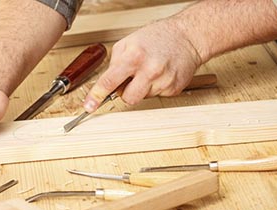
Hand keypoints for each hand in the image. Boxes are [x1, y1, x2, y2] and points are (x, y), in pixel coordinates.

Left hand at [83, 19, 202, 111]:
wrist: (187, 37)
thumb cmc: (157, 37)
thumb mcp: (128, 43)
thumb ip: (115, 64)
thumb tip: (107, 84)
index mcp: (134, 57)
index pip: (110, 81)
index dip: (97, 95)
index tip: (89, 106)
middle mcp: (149, 70)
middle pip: (128, 98)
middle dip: (126, 92)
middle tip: (132, 78)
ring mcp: (163, 81)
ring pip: (143, 98)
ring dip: (142, 89)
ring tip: (150, 72)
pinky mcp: (174, 89)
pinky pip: (157, 96)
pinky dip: (155, 88)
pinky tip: (161, 74)